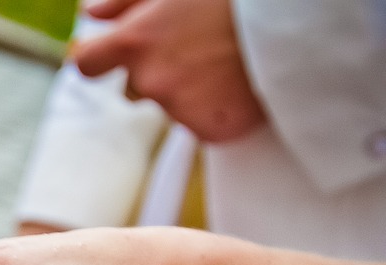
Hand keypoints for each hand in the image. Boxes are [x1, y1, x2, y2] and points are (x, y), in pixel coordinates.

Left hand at [71, 0, 265, 141]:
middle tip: (200, 46)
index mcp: (135, 41)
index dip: (100, 59)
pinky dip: (219, 110)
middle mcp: (150, 79)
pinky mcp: (211, 128)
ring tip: (229, 59)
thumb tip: (91, 14)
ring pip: (172, 105)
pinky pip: (204, 124)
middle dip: (157, 71)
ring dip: (191, 89)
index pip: (87, 64)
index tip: (115, 54)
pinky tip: (242, 82)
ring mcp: (179, 108)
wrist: (297, 16)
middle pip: (133, 89)